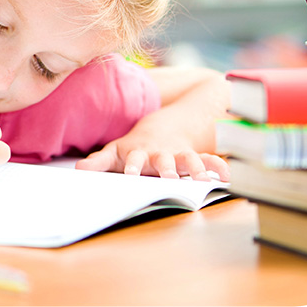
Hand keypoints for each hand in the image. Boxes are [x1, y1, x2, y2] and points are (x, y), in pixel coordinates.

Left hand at [75, 133, 229, 181]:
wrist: (162, 127)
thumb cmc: (133, 147)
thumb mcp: (114, 153)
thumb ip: (98, 162)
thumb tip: (79, 170)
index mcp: (139, 154)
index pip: (134, 160)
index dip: (133, 168)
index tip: (132, 176)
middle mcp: (160, 155)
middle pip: (164, 161)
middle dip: (167, 169)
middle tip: (170, 179)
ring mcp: (178, 156)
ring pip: (189, 160)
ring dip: (195, 168)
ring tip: (203, 179)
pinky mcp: (193, 158)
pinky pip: (209, 161)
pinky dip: (218, 167)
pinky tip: (228, 176)